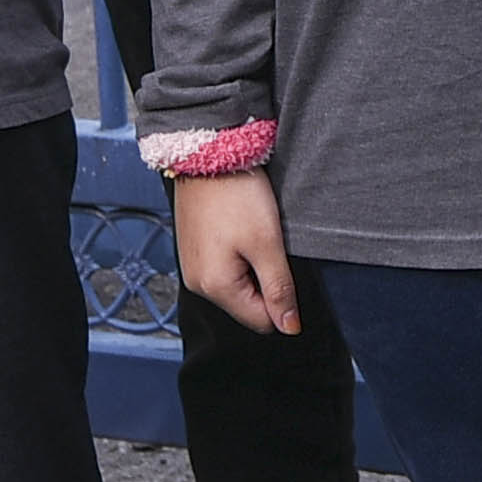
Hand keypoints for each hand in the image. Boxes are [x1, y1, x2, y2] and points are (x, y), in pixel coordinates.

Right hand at [175, 171, 300, 332]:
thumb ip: (278, 289)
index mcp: (215, 287)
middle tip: (269, 245)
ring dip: (252, 266)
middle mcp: (197, 283)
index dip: (282, 299)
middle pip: (247, 304)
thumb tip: (289, 328)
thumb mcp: (267, 244)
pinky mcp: (193, 249)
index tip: (284, 264)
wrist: (207, 153)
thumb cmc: (237, 195)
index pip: (261, 320)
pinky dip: (238, 254)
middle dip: (265, 281)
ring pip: (236, 285)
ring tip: (254, 234)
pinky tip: (241, 228)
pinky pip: (223, 267)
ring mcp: (192, 266)